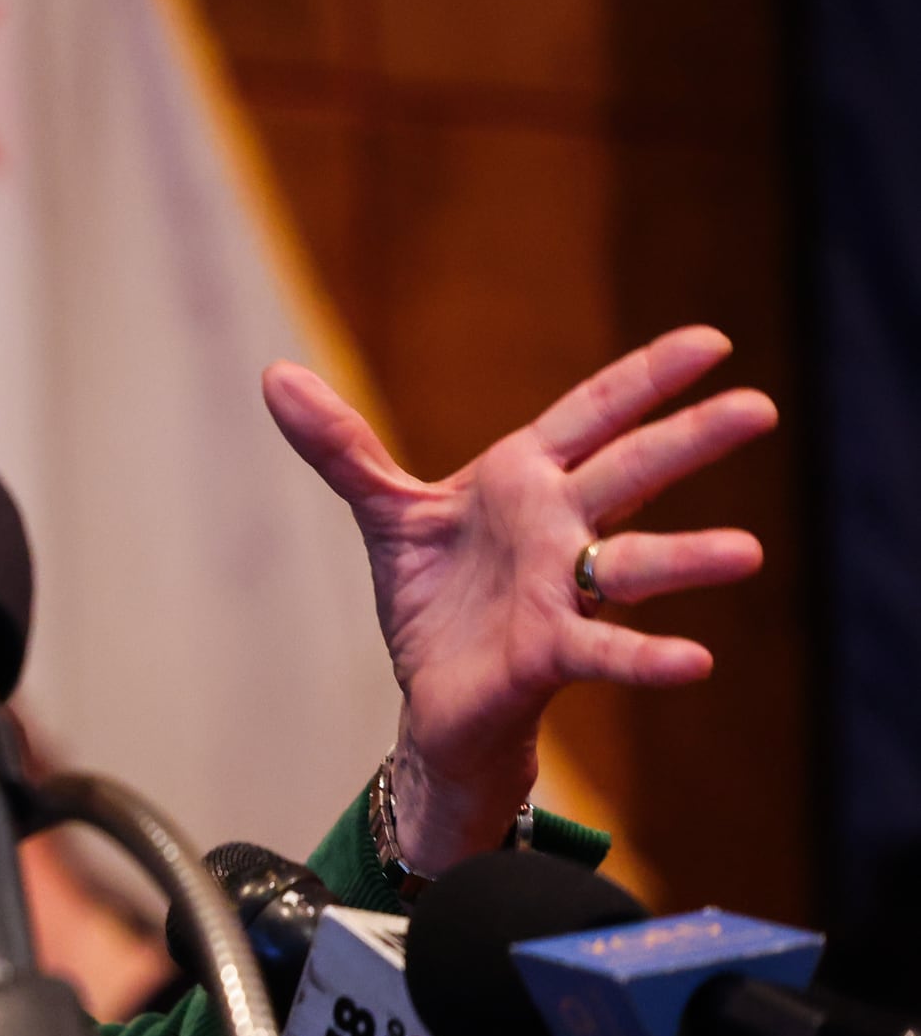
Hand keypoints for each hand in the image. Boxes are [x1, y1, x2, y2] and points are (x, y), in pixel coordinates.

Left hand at [263, 326, 774, 870]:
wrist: (432, 692)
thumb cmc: (434, 595)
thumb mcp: (387, 510)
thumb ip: (340, 446)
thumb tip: (276, 376)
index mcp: (524, 480)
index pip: (595, 414)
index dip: (647, 378)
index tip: (713, 343)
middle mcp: (557, 528)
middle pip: (629, 473)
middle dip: (689, 440)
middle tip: (760, 408)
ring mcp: (561, 590)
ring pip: (634, 564)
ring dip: (687, 558)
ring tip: (747, 552)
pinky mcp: (550, 653)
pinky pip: (607, 652)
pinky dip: (646, 657)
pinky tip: (694, 662)